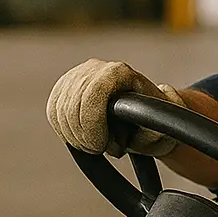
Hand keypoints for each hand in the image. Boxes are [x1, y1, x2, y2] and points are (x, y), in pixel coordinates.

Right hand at [46, 58, 185, 157]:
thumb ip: (159, 122)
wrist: (146, 115)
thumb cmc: (156, 122)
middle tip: (100, 149)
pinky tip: (82, 138)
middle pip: (72, 105)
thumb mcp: (164, 126)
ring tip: (96, 144)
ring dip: (75, 135)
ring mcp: (78, 74)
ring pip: (59, 110)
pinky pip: (53, 112)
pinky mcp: (64, 87)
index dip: (92, 125)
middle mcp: (96, 67)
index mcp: (120, 72)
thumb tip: (155, 109)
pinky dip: (64, 130)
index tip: (102, 146)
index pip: (93, 94)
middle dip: (84, 136)